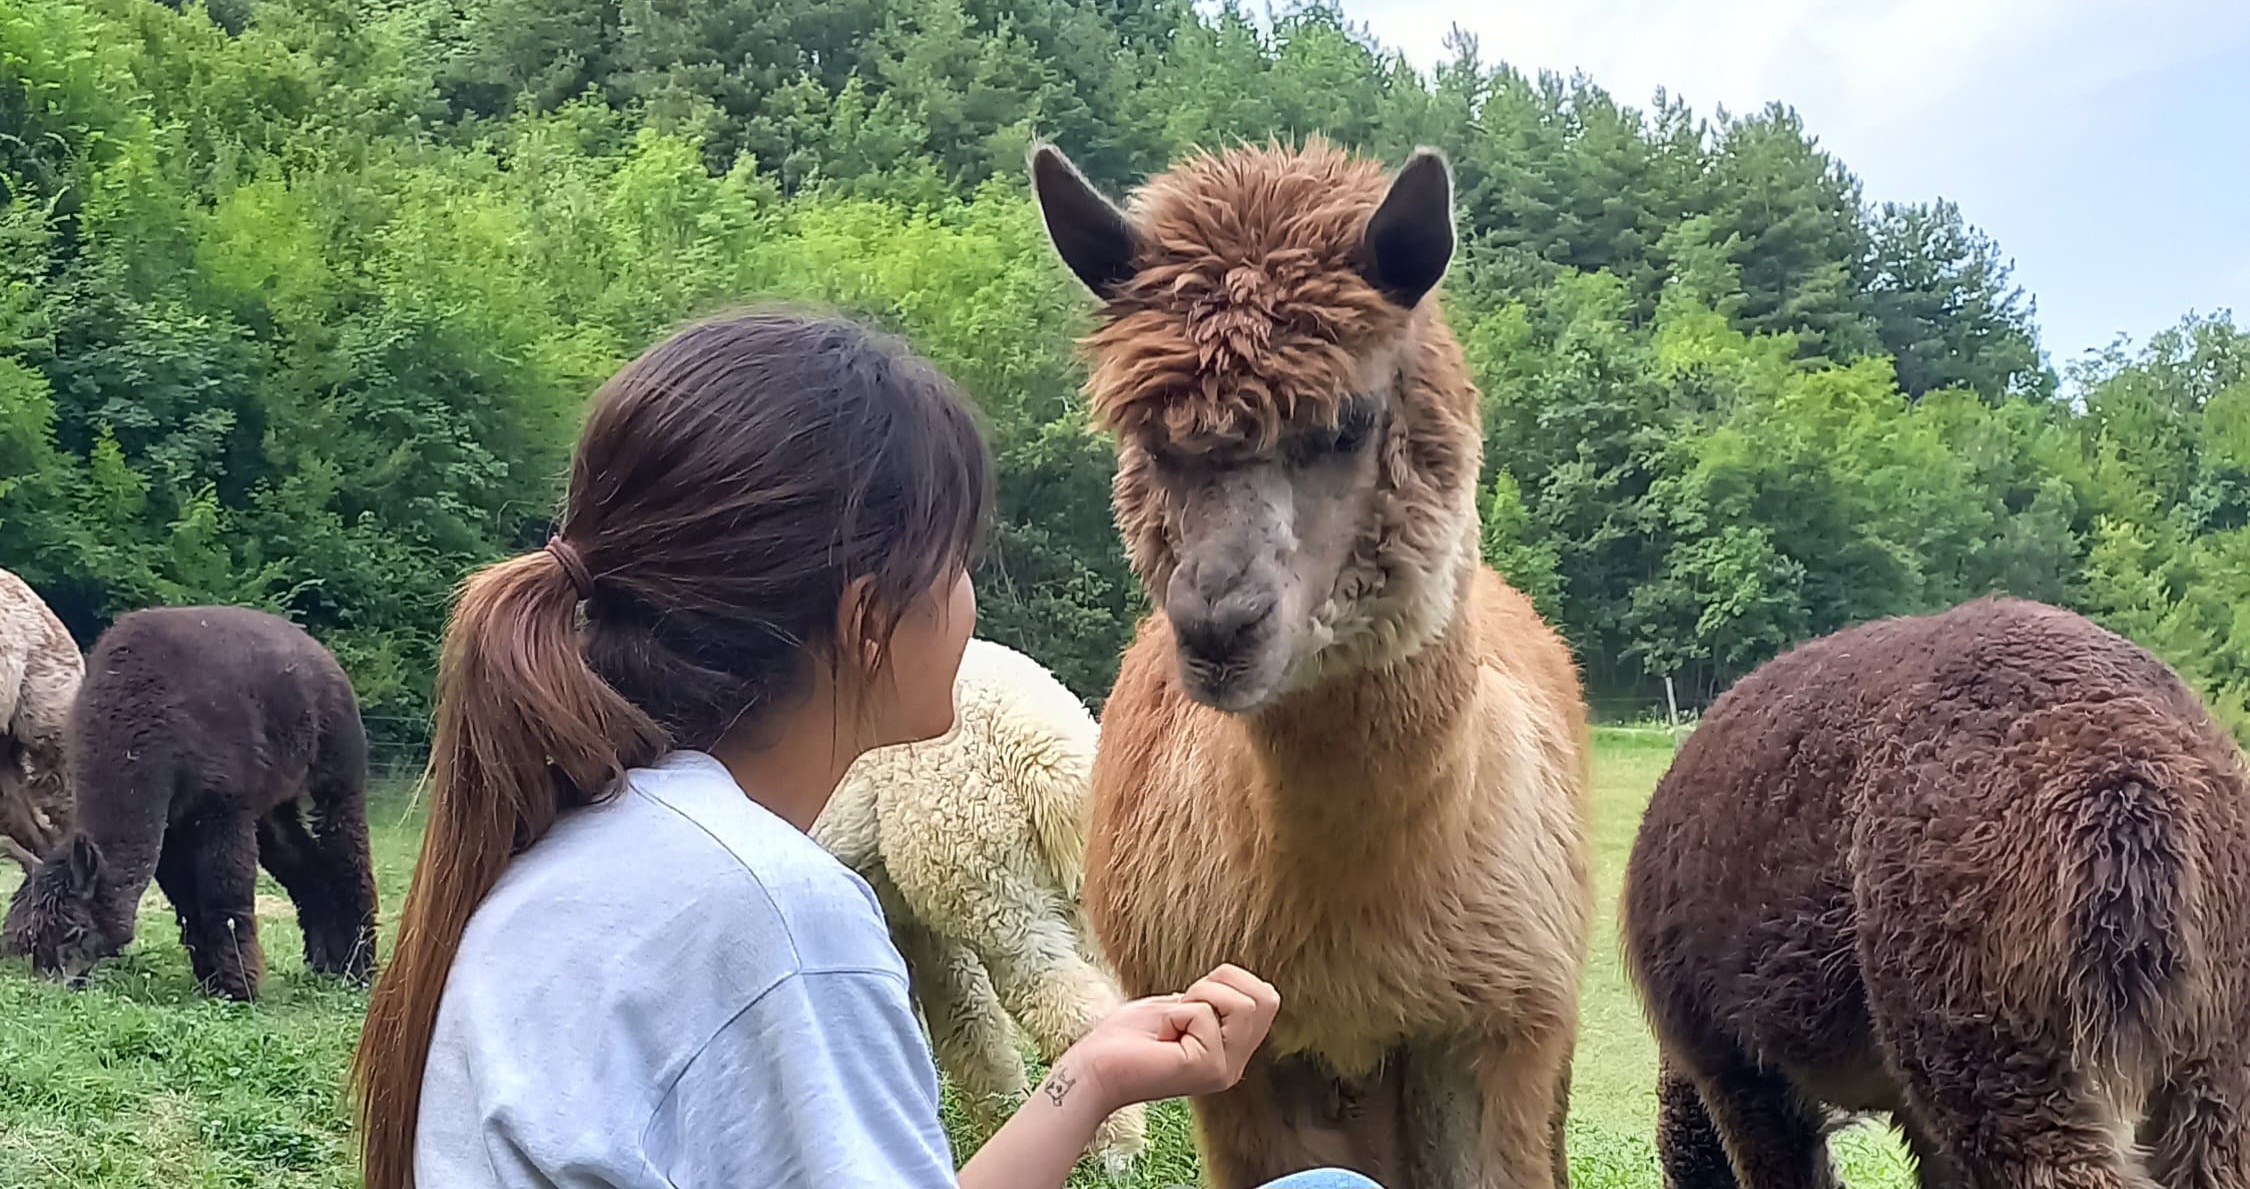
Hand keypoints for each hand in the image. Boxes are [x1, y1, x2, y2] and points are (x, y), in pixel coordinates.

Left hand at [1059, 964, 1280, 1112]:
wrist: (1093, 1069)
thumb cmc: (1125, 1038)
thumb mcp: (1177, 1007)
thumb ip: (1210, 1001)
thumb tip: (1234, 982)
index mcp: (1230, 1051)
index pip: (1266, 999)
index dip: (1228, 982)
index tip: (1188, 1003)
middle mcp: (1235, 1065)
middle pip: (1266, 999)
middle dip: (1220, 985)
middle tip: (1182, 1010)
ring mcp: (1224, 1069)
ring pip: (1244, 1005)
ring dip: (1199, 998)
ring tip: (1172, 1023)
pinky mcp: (1208, 1067)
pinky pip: (1205, 1014)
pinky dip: (1176, 1013)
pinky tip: (1161, 1037)